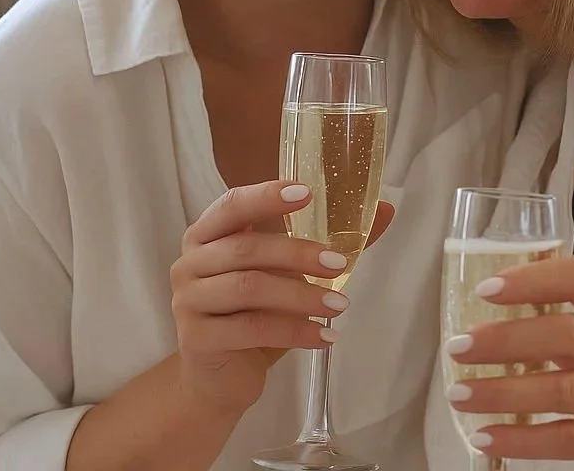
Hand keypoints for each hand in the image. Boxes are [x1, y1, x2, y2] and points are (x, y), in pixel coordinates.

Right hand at [169, 181, 394, 413]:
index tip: (307, 193)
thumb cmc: (253, 315)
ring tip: (340, 307)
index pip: (232, 204)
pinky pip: (251, 329)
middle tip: (341, 265)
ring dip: (301, 296)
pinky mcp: (197, 338)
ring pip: (250, 288)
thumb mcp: (287, 276)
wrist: (218, 380)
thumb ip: (328, 243)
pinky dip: (294, 332)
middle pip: (246, 248)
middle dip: (298, 253)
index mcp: (207, 235)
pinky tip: (324, 338)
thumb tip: (385, 211)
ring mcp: (188, 301)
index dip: (266, 196)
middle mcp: (189, 262)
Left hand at [444, 257, 573, 470]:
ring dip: (502, 393)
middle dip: (504, 341)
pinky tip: (489, 439)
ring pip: (562, 391)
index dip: (533, 278)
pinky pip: (572, 440)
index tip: (486, 289)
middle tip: (456, 347)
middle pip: (566, 335)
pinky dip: (525, 441)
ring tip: (459, 394)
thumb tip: (501, 307)